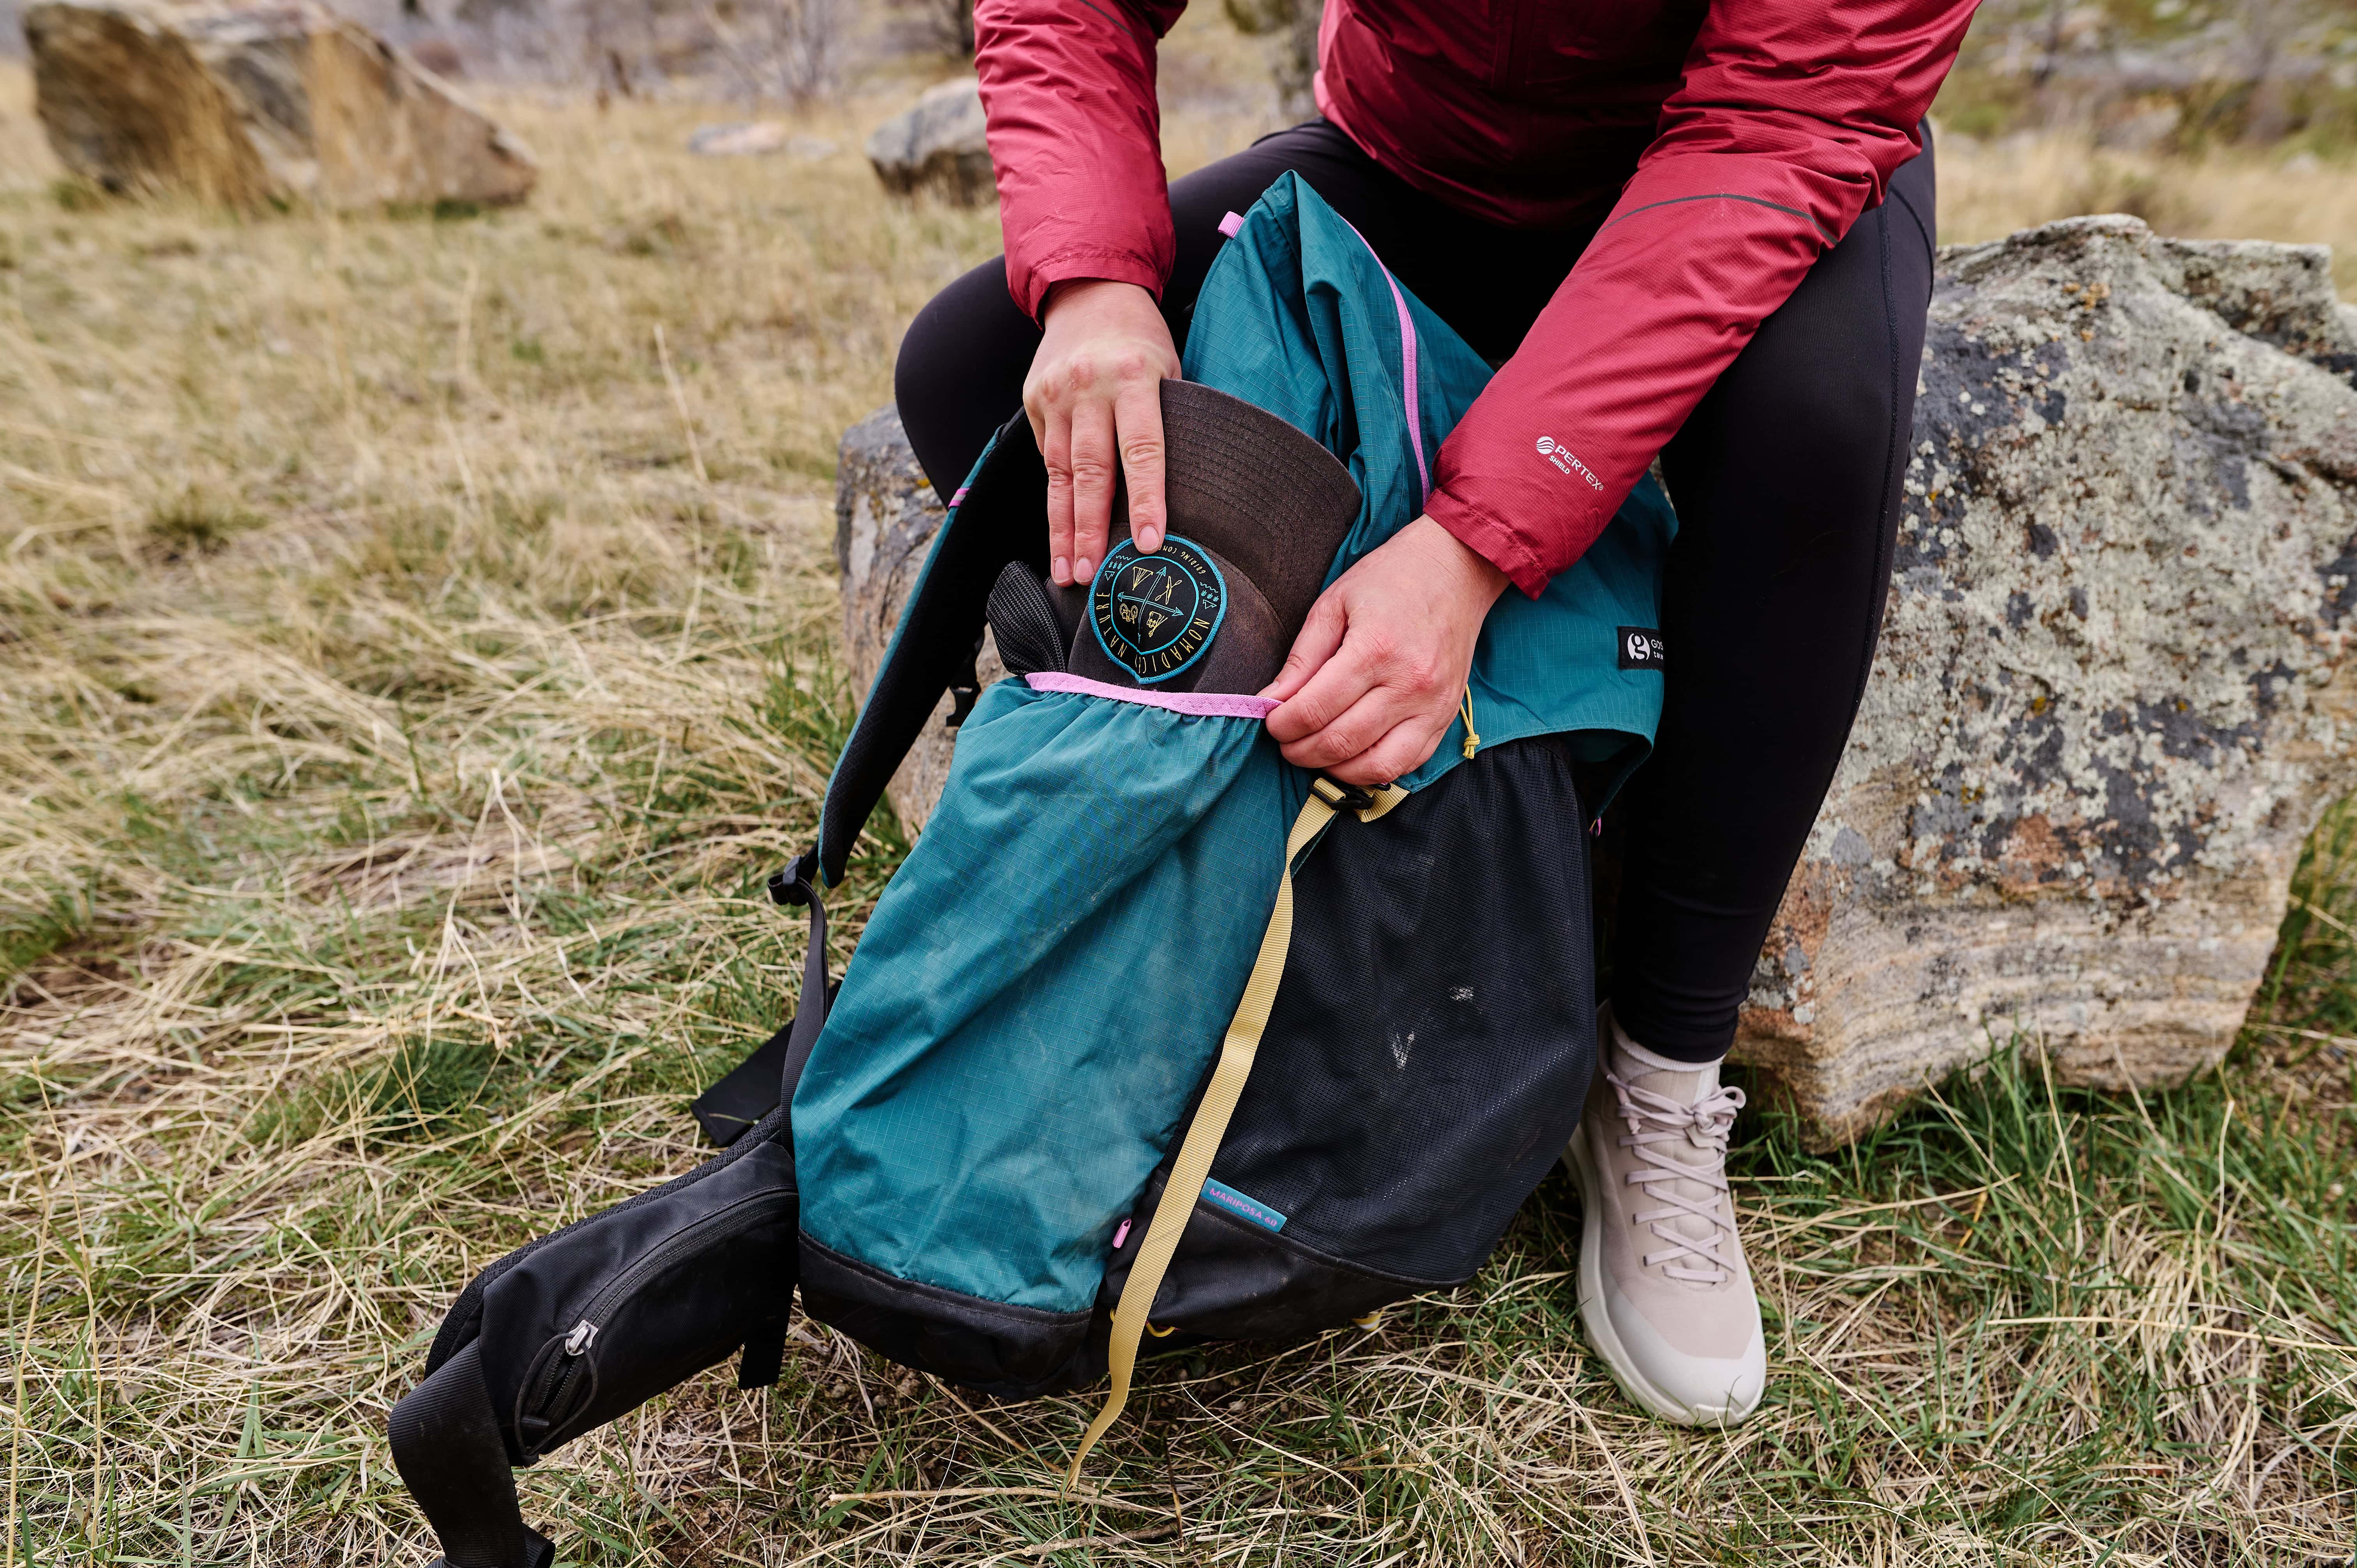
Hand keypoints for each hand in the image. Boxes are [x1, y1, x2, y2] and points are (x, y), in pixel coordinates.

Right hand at [1023, 279, 1180, 586]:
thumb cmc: (1141, 341)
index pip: (1142, 451)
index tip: (1147, 543)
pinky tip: (1059, 533)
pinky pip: (1047, 458)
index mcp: (1135, 378)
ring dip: (1062, 528)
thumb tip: (1185, 492)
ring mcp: (1056, 395)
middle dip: (1089, 530)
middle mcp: (1089, 387)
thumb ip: (1169, 423)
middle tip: (1090, 575)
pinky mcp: (1034, 401)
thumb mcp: (1170, 371)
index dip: (1144, 501)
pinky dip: (1054, 497)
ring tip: (1067, 570)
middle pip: (1090, 471)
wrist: (1090, 291)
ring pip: (1059, 474)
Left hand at [1260, 516, 1511, 786]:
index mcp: (1376, 649)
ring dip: (1335, 768)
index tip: (1270, 721)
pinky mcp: (1446, 717)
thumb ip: (1302, 657)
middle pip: (1341, 742)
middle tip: (1285, 742)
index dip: (1283, 724)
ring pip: (1376, 766)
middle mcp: (1409, 683)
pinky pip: (1407, 764)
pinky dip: (1373, 769)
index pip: (1315, 709)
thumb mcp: (1333, 604)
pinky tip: (1352, 756)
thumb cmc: (1390, 581)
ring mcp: (1433, 706)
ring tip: (1314, 753)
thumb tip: (1272, 700)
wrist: (1456, 570)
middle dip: (1300, 751)